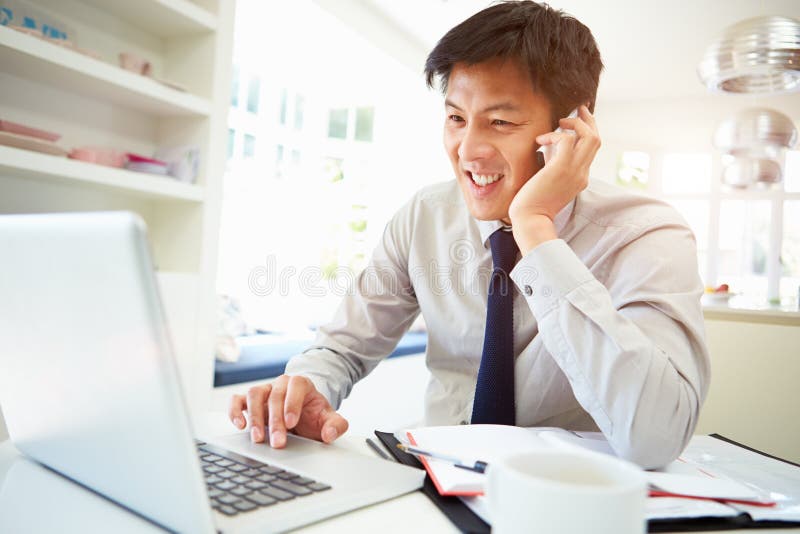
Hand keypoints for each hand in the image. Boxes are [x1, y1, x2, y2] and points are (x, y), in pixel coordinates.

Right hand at [229, 374, 348, 448]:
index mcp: (301, 384)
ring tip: (258, 438)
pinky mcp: (249, 401)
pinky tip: (240, 425)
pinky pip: (237, 400)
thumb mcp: (328, 419)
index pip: (295, 386)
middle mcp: (280, 384)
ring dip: (254, 417)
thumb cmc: (313, 415)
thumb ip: (336, 426)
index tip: (292, 422)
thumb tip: (330, 434)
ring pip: (254, 395)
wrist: (302, 412)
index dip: (292, 403)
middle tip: (277, 442)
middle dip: (275, 420)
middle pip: (274, 396)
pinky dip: (235, 411)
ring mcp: (264, 391)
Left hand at [508, 105, 600, 253]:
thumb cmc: (533, 203)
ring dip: (575, 123)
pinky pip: (567, 140)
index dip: (587, 131)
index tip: (579, 118)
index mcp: (580, 177)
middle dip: (588, 120)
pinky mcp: (561, 169)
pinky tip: (540, 141)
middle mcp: (582, 173)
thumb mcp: (548, 178)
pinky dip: (554, 135)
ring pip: (590, 137)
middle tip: (578, 108)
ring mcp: (575, 171)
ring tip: (559, 122)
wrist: (530, 220)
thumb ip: (553, 161)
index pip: (591, 149)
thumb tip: (548, 143)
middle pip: (596, 139)